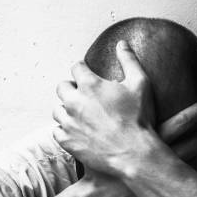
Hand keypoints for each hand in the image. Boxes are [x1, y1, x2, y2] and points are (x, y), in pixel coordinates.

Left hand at [52, 40, 196, 176]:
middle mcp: (74, 102)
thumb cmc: (140, 118)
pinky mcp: (67, 141)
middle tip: (83, 94)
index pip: (76, 68)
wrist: (134, 153)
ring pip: (58, 109)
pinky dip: (64, 130)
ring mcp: (68, 122)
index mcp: (90, 85)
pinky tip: (76, 130)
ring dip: (67, 109)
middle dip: (71, 88)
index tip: (88, 74)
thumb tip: (122, 43)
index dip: (83, 69)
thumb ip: (129, 60)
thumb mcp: (140, 84)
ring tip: (80, 113)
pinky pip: (57, 131)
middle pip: (62, 87)